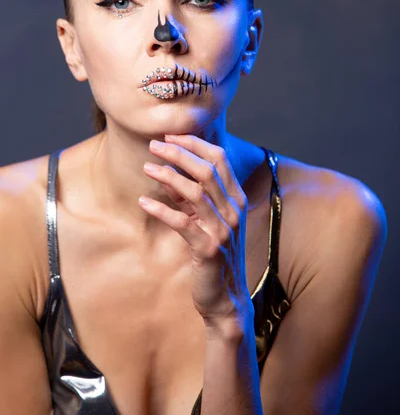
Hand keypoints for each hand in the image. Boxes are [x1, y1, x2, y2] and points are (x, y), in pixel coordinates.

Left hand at [139, 134, 252, 328]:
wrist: (225, 296)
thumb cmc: (214, 254)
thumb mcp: (206, 220)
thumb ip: (193, 197)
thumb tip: (169, 173)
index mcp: (236, 198)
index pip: (220, 159)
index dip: (195, 143)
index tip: (171, 135)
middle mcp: (233, 210)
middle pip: (207, 170)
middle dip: (179, 152)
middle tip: (154, 145)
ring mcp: (223, 229)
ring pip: (195, 192)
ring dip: (168, 176)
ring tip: (146, 168)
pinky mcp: (208, 248)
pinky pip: (182, 223)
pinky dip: (161, 210)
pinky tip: (143, 203)